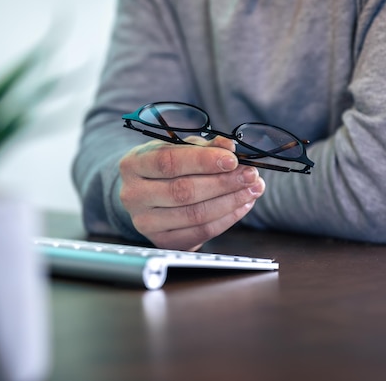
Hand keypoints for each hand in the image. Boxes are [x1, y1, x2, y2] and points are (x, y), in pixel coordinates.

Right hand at [119, 136, 265, 250]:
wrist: (148, 195)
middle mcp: (133, 195)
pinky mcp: (161, 240)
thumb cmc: (166, 166)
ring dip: (230, 202)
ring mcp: (145, 222)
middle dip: (223, 183)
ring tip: (252, 189)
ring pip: (194, 214)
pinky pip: (200, 232)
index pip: (168, 162)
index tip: (232, 159)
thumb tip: (228, 146)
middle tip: (250, 175)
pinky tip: (241, 205)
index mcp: (133, 164)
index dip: (203, 161)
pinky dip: (227, 219)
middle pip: (183, 191)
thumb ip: (205, 146)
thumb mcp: (180, 148)